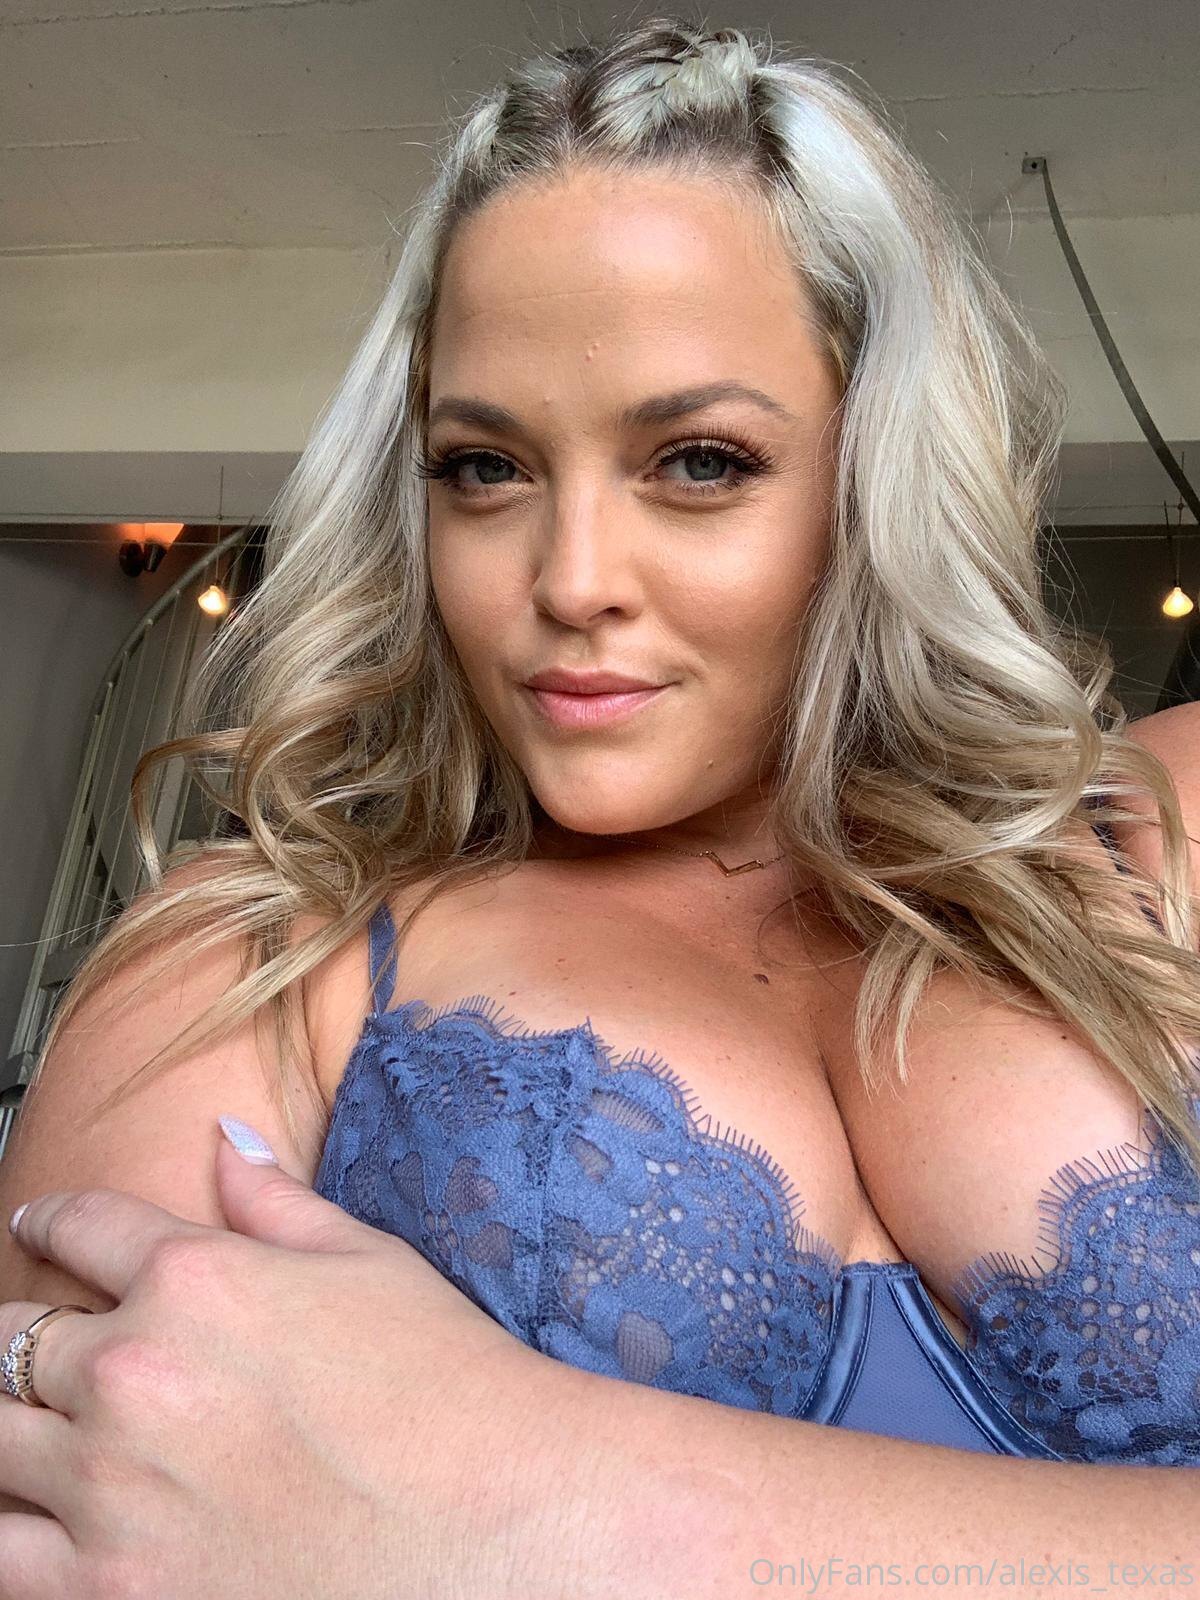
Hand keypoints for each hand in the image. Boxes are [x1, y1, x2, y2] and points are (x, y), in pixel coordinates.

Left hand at [0, 1121, 585, 1599]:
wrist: (492, 1520)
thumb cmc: (444, 1385)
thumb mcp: (367, 1260)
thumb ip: (274, 1201)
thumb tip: (224, 1140)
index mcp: (194, 1280)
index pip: (82, 1226)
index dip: (52, 1218)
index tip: (38, 1222)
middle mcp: (135, 1374)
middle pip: (9, 1345)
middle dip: (17, 1341)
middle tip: (35, 1352)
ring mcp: (111, 1490)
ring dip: (9, 1434)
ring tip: (33, 1439)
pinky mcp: (111, 1589)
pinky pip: (1, 1558)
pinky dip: (13, 1532)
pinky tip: (39, 1520)